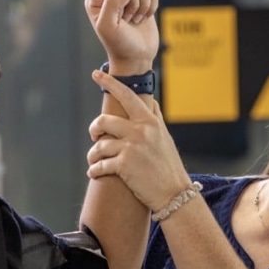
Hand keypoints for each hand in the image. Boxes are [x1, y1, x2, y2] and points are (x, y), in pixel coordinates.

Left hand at [84, 0, 158, 71]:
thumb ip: (112, 3)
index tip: (119, 16)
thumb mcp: (108, 26)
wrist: (135, 58)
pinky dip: (152, 6)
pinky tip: (144, 18)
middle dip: (133, 2)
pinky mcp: (143, 2)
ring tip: (136, 19)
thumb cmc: (119, 44)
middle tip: (128, 19)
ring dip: (143, 4)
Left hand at [86, 70, 190, 211]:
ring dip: (93, 155)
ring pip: (99, 145)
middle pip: (104, 120)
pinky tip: (94, 173)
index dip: (110, 83)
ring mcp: (132, 148)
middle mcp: (141, 131)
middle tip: (94, 135)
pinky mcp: (124, 165)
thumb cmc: (169, 167)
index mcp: (150, 122)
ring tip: (94, 161)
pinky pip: (100, 165)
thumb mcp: (165, 138)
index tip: (97, 74)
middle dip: (94, 128)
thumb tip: (151, 102)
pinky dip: (94, 170)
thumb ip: (155, 119)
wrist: (175, 193)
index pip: (128, 96)